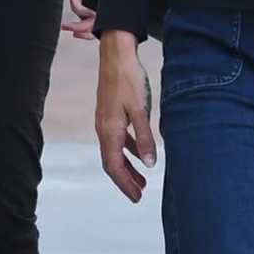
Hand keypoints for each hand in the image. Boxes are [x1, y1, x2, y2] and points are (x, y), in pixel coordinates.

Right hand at [96, 32, 156, 202]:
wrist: (116, 55)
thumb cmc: (129, 81)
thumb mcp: (141, 111)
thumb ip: (145, 138)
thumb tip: (150, 165)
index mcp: (109, 131)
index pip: (114, 166)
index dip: (125, 184)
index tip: (136, 197)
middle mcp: (103, 129)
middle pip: (112, 163)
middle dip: (125, 180)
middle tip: (139, 195)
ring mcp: (106, 122)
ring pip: (115, 152)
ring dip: (128, 167)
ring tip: (142, 180)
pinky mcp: (110, 114)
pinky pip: (118, 140)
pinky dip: (128, 150)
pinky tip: (141, 153)